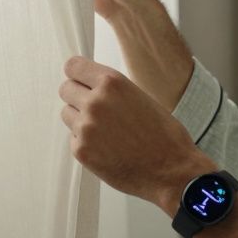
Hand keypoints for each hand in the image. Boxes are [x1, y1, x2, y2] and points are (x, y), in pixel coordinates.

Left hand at [59, 55, 215, 211]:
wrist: (171, 171)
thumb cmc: (165, 137)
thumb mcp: (142, 99)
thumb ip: (114, 91)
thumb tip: (92, 88)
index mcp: (113, 83)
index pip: (73, 66)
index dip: (77, 74)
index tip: (80, 80)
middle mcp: (96, 102)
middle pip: (65, 89)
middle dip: (77, 97)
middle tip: (95, 109)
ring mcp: (86, 127)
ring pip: (67, 114)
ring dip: (80, 120)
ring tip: (106, 131)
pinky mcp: (81, 151)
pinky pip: (74, 139)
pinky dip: (86, 143)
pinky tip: (107, 148)